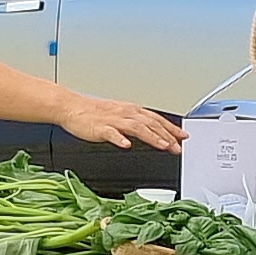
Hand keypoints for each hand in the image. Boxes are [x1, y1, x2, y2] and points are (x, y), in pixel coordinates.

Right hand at [55, 92, 184, 153]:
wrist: (72, 107)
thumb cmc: (94, 113)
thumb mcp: (120, 115)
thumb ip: (135, 123)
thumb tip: (151, 131)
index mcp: (131, 110)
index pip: (156, 119)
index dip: (171, 128)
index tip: (183, 137)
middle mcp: (125, 114)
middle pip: (150, 124)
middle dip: (167, 135)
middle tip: (178, 147)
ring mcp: (113, 120)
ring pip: (136, 127)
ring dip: (151, 137)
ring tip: (162, 146)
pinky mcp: (100, 128)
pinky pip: (111, 133)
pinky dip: (120, 138)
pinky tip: (127, 145)